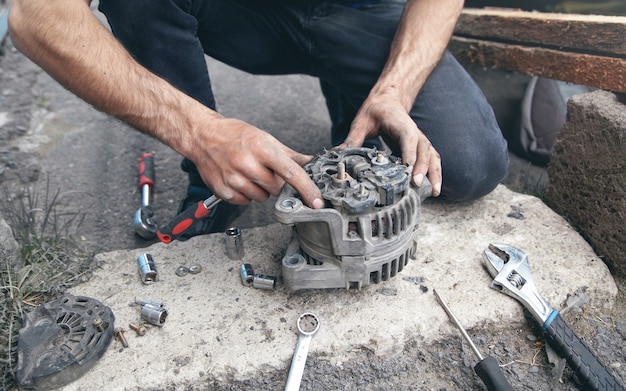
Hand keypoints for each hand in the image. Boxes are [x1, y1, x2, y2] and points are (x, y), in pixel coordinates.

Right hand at [190, 118, 323, 207]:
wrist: (203, 136)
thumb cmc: (235, 135)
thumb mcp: (265, 139)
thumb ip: (290, 155)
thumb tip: (311, 163)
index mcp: (261, 148)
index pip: (291, 173)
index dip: (307, 189)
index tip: (317, 201)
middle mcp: (246, 164)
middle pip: (277, 188)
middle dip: (276, 182)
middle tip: (264, 169)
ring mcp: (233, 179)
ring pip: (262, 197)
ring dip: (260, 189)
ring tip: (249, 173)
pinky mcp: (223, 191)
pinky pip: (246, 202)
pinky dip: (246, 194)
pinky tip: (239, 179)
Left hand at [334, 94, 441, 196]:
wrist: (388, 100)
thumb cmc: (376, 111)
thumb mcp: (361, 123)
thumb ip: (352, 139)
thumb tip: (338, 153)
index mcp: (401, 125)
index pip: (409, 139)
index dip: (409, 154)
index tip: (407, 169)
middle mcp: (415, 133)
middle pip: (423, 150)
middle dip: (422, 168)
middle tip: (416, 184)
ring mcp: (420, 140)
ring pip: (432, 156)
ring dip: (435, 173)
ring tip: (434, 191)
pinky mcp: (421, 147)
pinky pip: (432, 159)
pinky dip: (436, 173)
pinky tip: (435, 188)